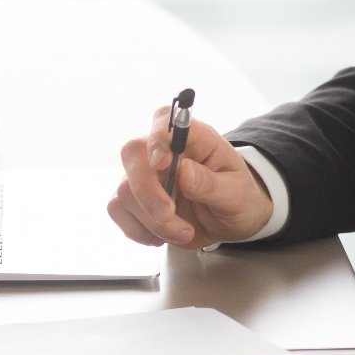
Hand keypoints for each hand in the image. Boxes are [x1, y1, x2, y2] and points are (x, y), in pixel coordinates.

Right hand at [108, 104, 273, 248]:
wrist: (230, 221)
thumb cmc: (237, 198)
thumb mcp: (236, 193)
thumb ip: (210, 183)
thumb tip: (183, 171)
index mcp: (194, 138)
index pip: (164, 119)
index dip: (157, 138)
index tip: (162, 163)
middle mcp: (163, 151)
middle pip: (132, 153)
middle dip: (147, 191)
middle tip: (169, 215)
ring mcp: (145, 174)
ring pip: (125, 190)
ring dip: (152, 220)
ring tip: (184, 232)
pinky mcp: (134, 199)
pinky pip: (117, 210)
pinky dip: (138, 229)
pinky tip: (161, 235)